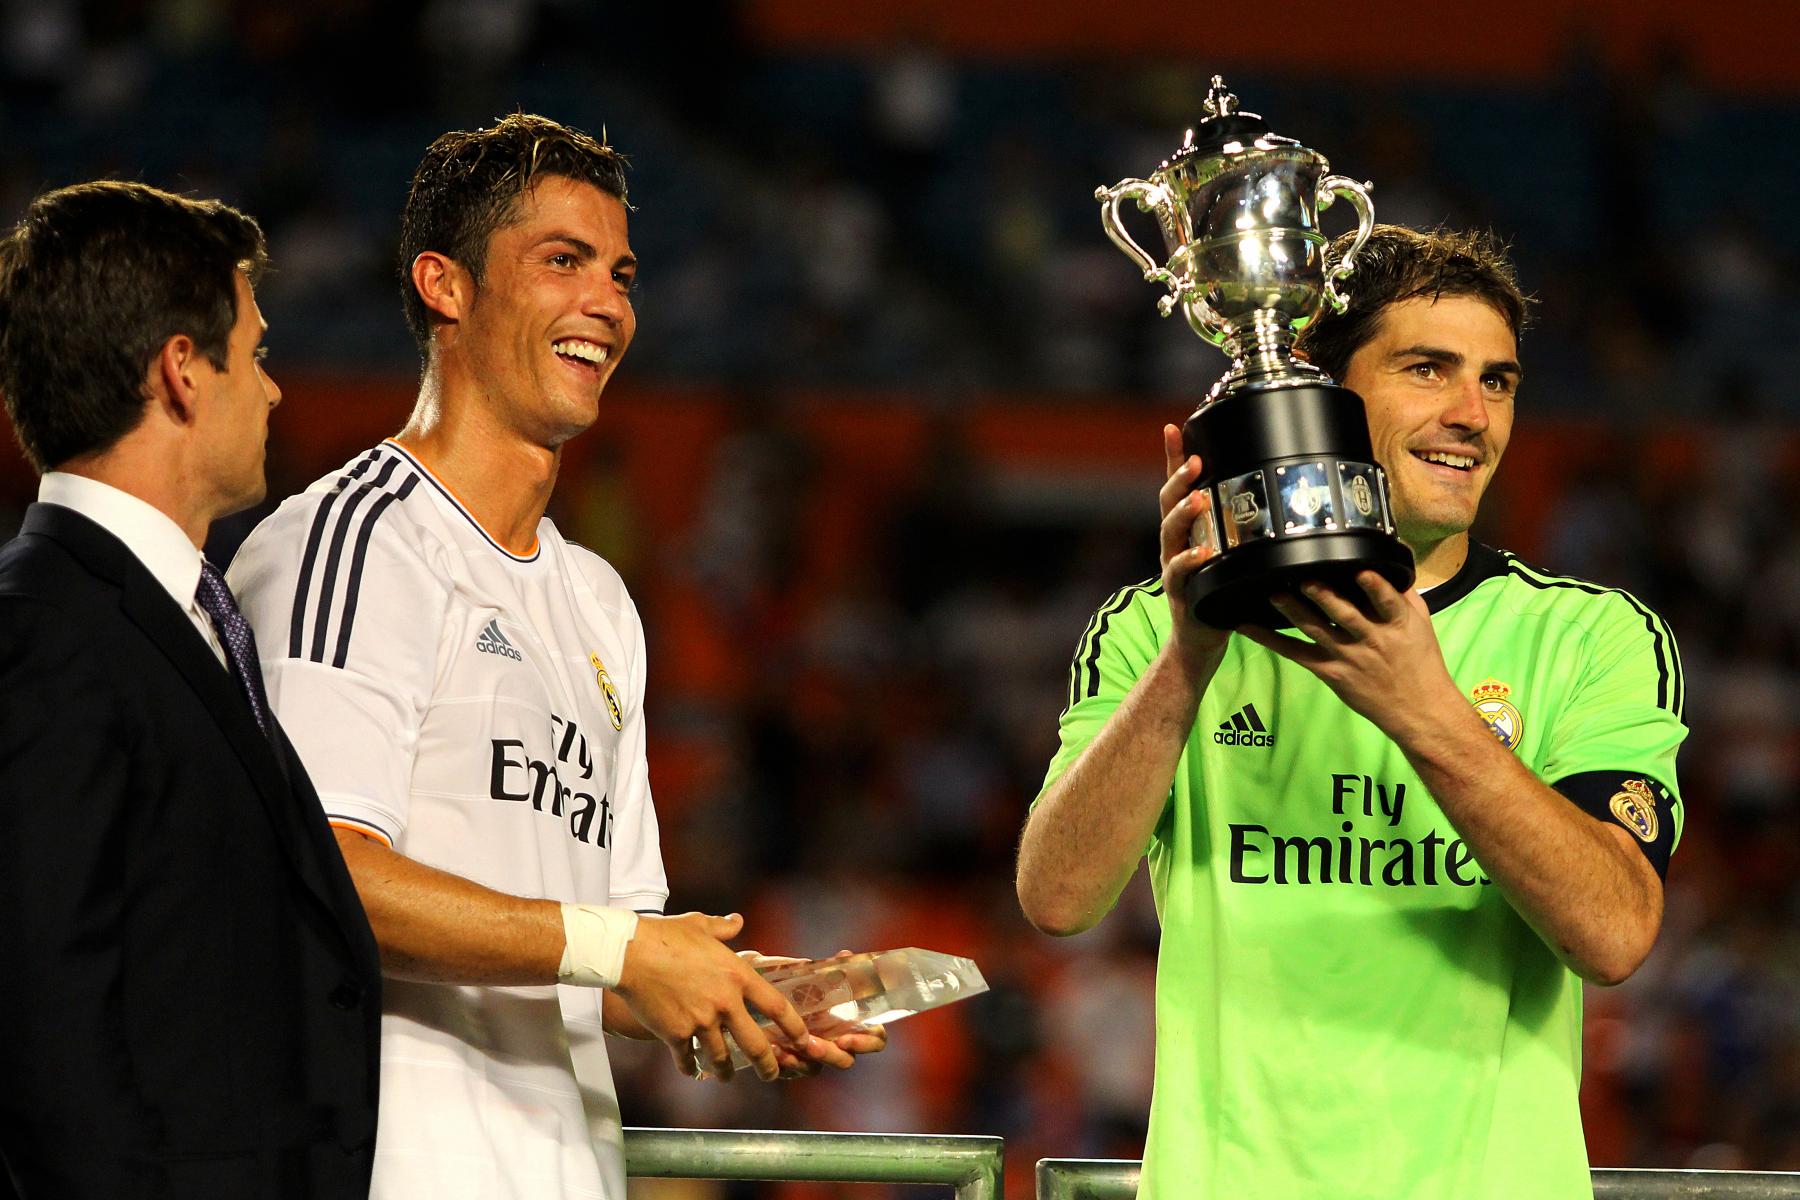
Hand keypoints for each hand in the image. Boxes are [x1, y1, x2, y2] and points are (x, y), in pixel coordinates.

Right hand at [614, 912, 810, 1082]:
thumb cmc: (666, 935)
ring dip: (725, 1071)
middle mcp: (725, 1002)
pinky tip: (692, 1070)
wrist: (629, 953)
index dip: (794, 1027)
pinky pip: (687, 1059)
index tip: (804, 1040)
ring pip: (721, 1058)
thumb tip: (736, 921)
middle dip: (767, 1065)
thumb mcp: (701, 925)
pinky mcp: (675, 1034)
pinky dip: (690, 1067)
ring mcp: (701, 1021)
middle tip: (772, 1074)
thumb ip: (724, 928)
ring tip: (725, 1076)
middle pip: (755, 1044)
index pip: (776, 1006)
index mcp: (737, 975)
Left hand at [733, 950, 890, 1078]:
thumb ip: (830, 969)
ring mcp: (815, 1054)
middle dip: (830, 1055)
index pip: (875, 1038)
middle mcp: (836, 1040)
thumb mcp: (809, 972)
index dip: (867, 1043)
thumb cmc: (792, 980)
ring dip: (803, 1060)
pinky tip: (773, 1049)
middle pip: (846, 1059)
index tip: (845, 1038)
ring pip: (817, 1068)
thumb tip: (845, 955)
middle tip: (810, 1044)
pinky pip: (792, 1071)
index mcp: (850, 1020)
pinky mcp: (792, 1062)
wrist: (759, 991)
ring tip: (786, 1048)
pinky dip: (784, 1062)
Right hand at [1159, 424, 1230, 678]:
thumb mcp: (1232, 553)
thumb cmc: (1224, 593)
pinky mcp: (1180, 592)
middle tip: (1195, 461)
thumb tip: (1277, 493)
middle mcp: (1174, 543)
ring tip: (1197, 498)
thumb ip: (1242, 528)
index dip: (1174, 457)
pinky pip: (1178, 572)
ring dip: (1183, 513)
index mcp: (1187, 530)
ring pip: (1169, 533)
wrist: (1201, 640)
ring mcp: (1173, 567)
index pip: (1177, 487)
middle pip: (1168, 503)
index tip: (1174, 427)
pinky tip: (1201, 552)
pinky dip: (1188, 561)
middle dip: (1179, 478)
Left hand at [1236, 571, 1462, 745]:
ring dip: (1295, 611)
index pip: (1386, 602)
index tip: (1361, 571)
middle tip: (1306, 579)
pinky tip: (1249, 627)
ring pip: (1317, 630)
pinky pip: (1296, 654)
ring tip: (1276, 595)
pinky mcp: (1330, 672)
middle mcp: (1371, 639)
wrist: (1418, 709)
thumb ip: (1402, 595)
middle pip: (1345, 615)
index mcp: (1396, 623)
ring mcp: (1348, 656)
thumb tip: (1385, 564)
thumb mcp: (1420, 624)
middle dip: (1325, 597)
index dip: (1374, 587)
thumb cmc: (1420, 661)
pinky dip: (1271, 640)